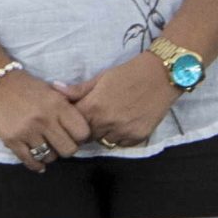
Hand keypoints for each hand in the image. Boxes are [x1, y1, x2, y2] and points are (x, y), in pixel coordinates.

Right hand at [0, 70, 92, 170]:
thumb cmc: (29, 88)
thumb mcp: (54, 91)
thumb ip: (69, 108)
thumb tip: (83, 131)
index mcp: (58, 105)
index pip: (82, 133)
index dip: (81, 136)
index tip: (75, 134)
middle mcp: (44, 119)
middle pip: (69, 150)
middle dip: (67, 148)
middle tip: (61, 142)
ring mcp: (27, 131)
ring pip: (50, 157)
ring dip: (50, 154)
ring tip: (47, 146)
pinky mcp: (12, 140)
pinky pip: (30, 161)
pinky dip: (36, 164)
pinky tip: (38, 161)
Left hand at [64, 55, 181, 149]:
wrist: (162, 75)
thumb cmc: (129, 73)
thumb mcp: (102, 78)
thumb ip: (78, 90)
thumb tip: (55, 90)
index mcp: (94, 107)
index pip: (72, 125)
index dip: (72, 122)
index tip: (78, 117)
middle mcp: (107, 123)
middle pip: (86, 137)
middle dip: (87, 129)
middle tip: (94, 119)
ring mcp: (124, 132)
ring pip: (104, 142)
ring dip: (103, 134)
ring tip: (110, 120)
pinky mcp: (138, 137)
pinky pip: (121, 144)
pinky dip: (119, 137)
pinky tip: (124, 124)